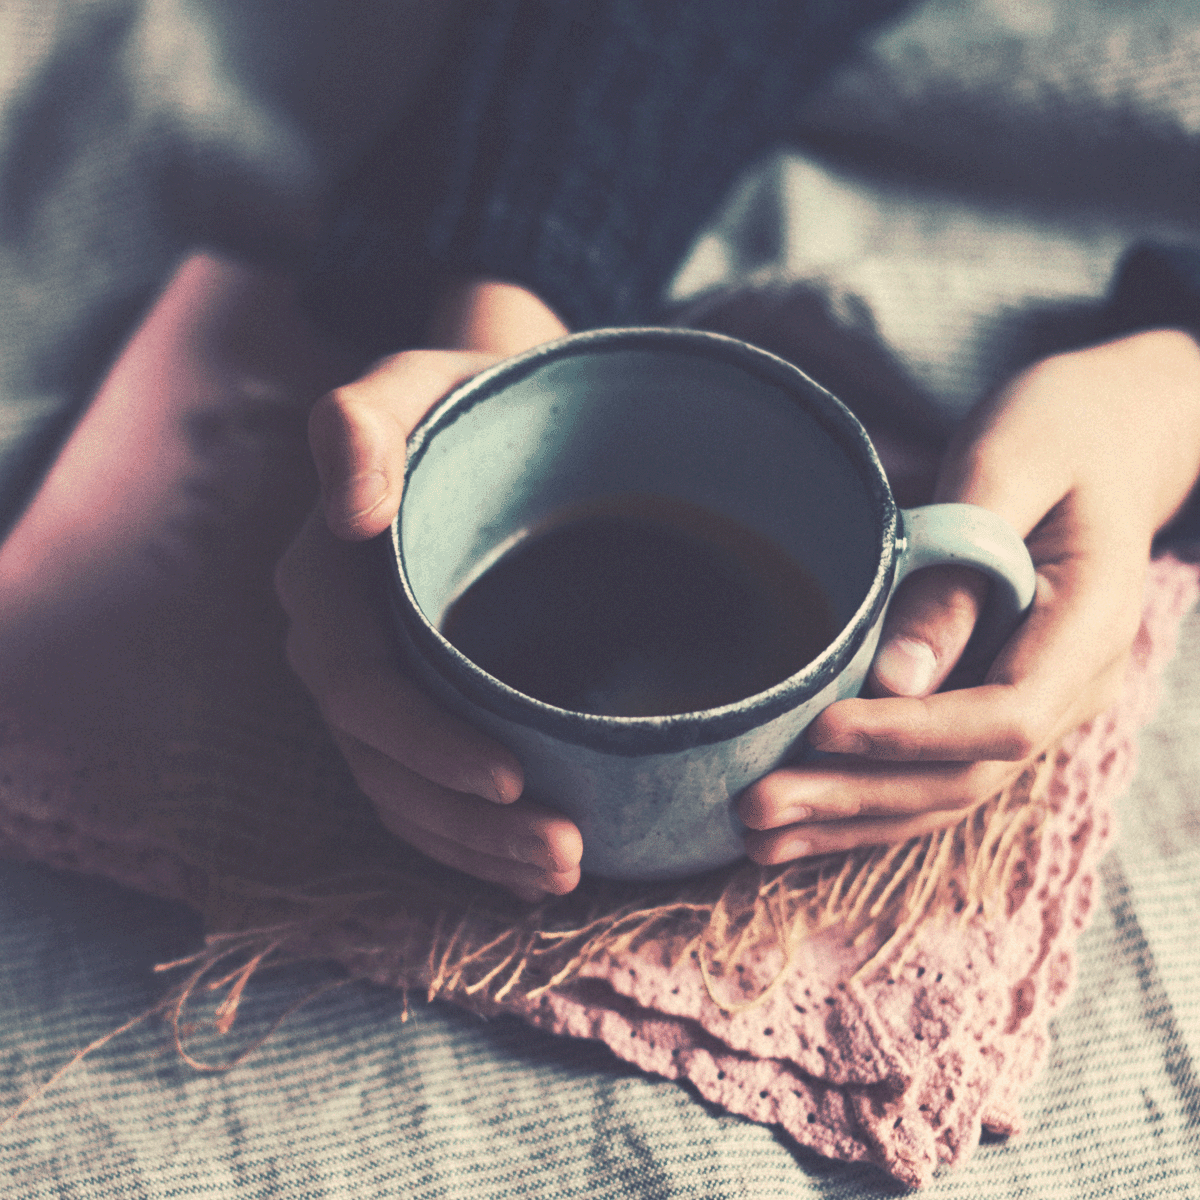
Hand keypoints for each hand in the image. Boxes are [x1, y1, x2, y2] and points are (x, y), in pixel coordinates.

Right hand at [275, 280, 582, 899]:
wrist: (492, 420)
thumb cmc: (462, 399)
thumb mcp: (416, 385)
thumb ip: (366, 426)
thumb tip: (348, 508)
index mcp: (327, 581)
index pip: (357, 687)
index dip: (424, 745)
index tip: (512, 780)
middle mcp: (341, 644)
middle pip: (382, 761)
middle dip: (464, 822)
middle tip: (564, 854)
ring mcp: (379, 683)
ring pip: (406, 792)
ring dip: (476, 847)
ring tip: (564, 871)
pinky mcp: (421, 704)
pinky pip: (426, 790)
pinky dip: (474, 837)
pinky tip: (534, 862)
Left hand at [740, 328, 1199, 862]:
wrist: (1111, 432)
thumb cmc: (1059, 428)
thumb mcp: (1009, 469)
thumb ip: (960, 572)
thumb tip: (895, 682)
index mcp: (1086, 629)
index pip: (1004, 719)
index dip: (910, 737)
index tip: (821, 731)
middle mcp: (1067, 685)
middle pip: (964, 776)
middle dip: (857, 797)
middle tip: (756, 807)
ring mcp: (1033, 699)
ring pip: (945, 791)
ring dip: (851, 818)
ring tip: (758, 836)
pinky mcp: (991, 696)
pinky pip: (934, 767)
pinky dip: (867, 797)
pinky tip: (803, 819)